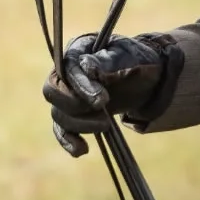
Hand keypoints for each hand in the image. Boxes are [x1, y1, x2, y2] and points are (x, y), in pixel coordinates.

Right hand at [43, 32, 174, 157]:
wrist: (147, 80)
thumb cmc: (135, 62)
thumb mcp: (127, 57)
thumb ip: (107, 61)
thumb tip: (86, 67)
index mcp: (77, 50)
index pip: (67, 67)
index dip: (81, 85)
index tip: (103, 100)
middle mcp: (66, 71)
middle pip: (52, 90)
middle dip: (75, 105)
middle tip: (102, 110)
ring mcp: (67, 94)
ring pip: (57, 113)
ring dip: (79, 124)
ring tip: (106, 124)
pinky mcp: (73, 115)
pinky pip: (61, 130)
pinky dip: (68, 141)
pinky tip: (82, 150)